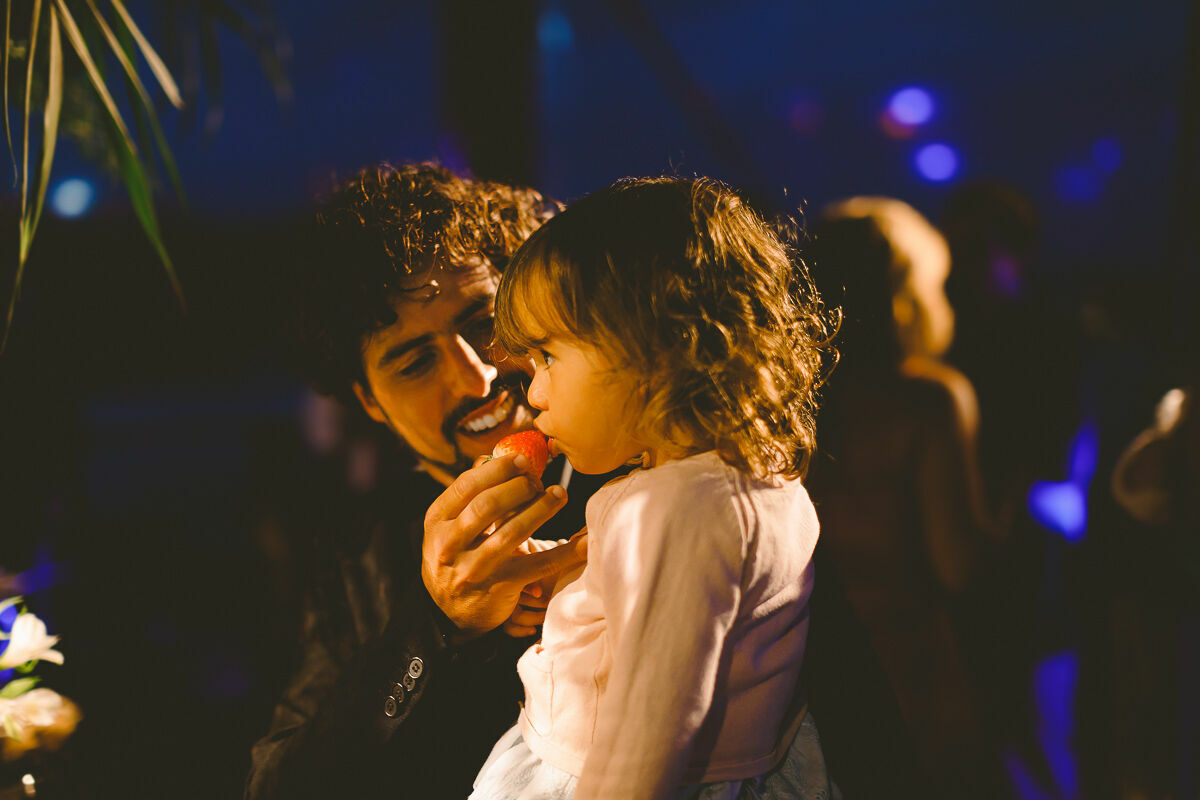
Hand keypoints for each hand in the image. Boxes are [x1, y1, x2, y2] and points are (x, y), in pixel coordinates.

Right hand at [422, 454, 586, 638]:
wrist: (448, 614)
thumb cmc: (454, 557)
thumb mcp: (448, 527)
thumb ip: (467, 495)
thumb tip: (491, 457)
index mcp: (436, 522)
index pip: (465, 486)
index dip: (496, 469)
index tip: (522, 459)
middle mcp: (449, 545)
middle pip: (487, 506)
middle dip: (518, 487)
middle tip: (538, 480)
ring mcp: (474, 568)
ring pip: (512, 533)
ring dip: (541, 509)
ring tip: (560, 494)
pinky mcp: (500, 587)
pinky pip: (538, 565)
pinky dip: (565, 552)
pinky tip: (585, 541)